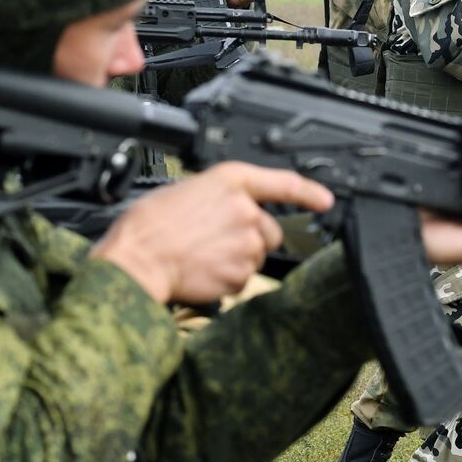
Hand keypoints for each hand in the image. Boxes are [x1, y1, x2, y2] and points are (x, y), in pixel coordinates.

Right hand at [91, 163, 332, 303]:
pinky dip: (226, 279)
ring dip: (236, 260)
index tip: (325, 200)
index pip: (284, 183)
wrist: (136, 260)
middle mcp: (246, 210)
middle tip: (215, 242)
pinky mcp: (241, 272)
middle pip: (270, 231)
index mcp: (231, 181)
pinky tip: (201, 271)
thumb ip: (220, 197)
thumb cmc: (149, 226)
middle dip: (251, 239)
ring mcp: (247, 242)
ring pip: (256, 256)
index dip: (309, 192)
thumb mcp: (186, 191)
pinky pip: (242, 279)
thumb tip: (230, 207)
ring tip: (201, 255)